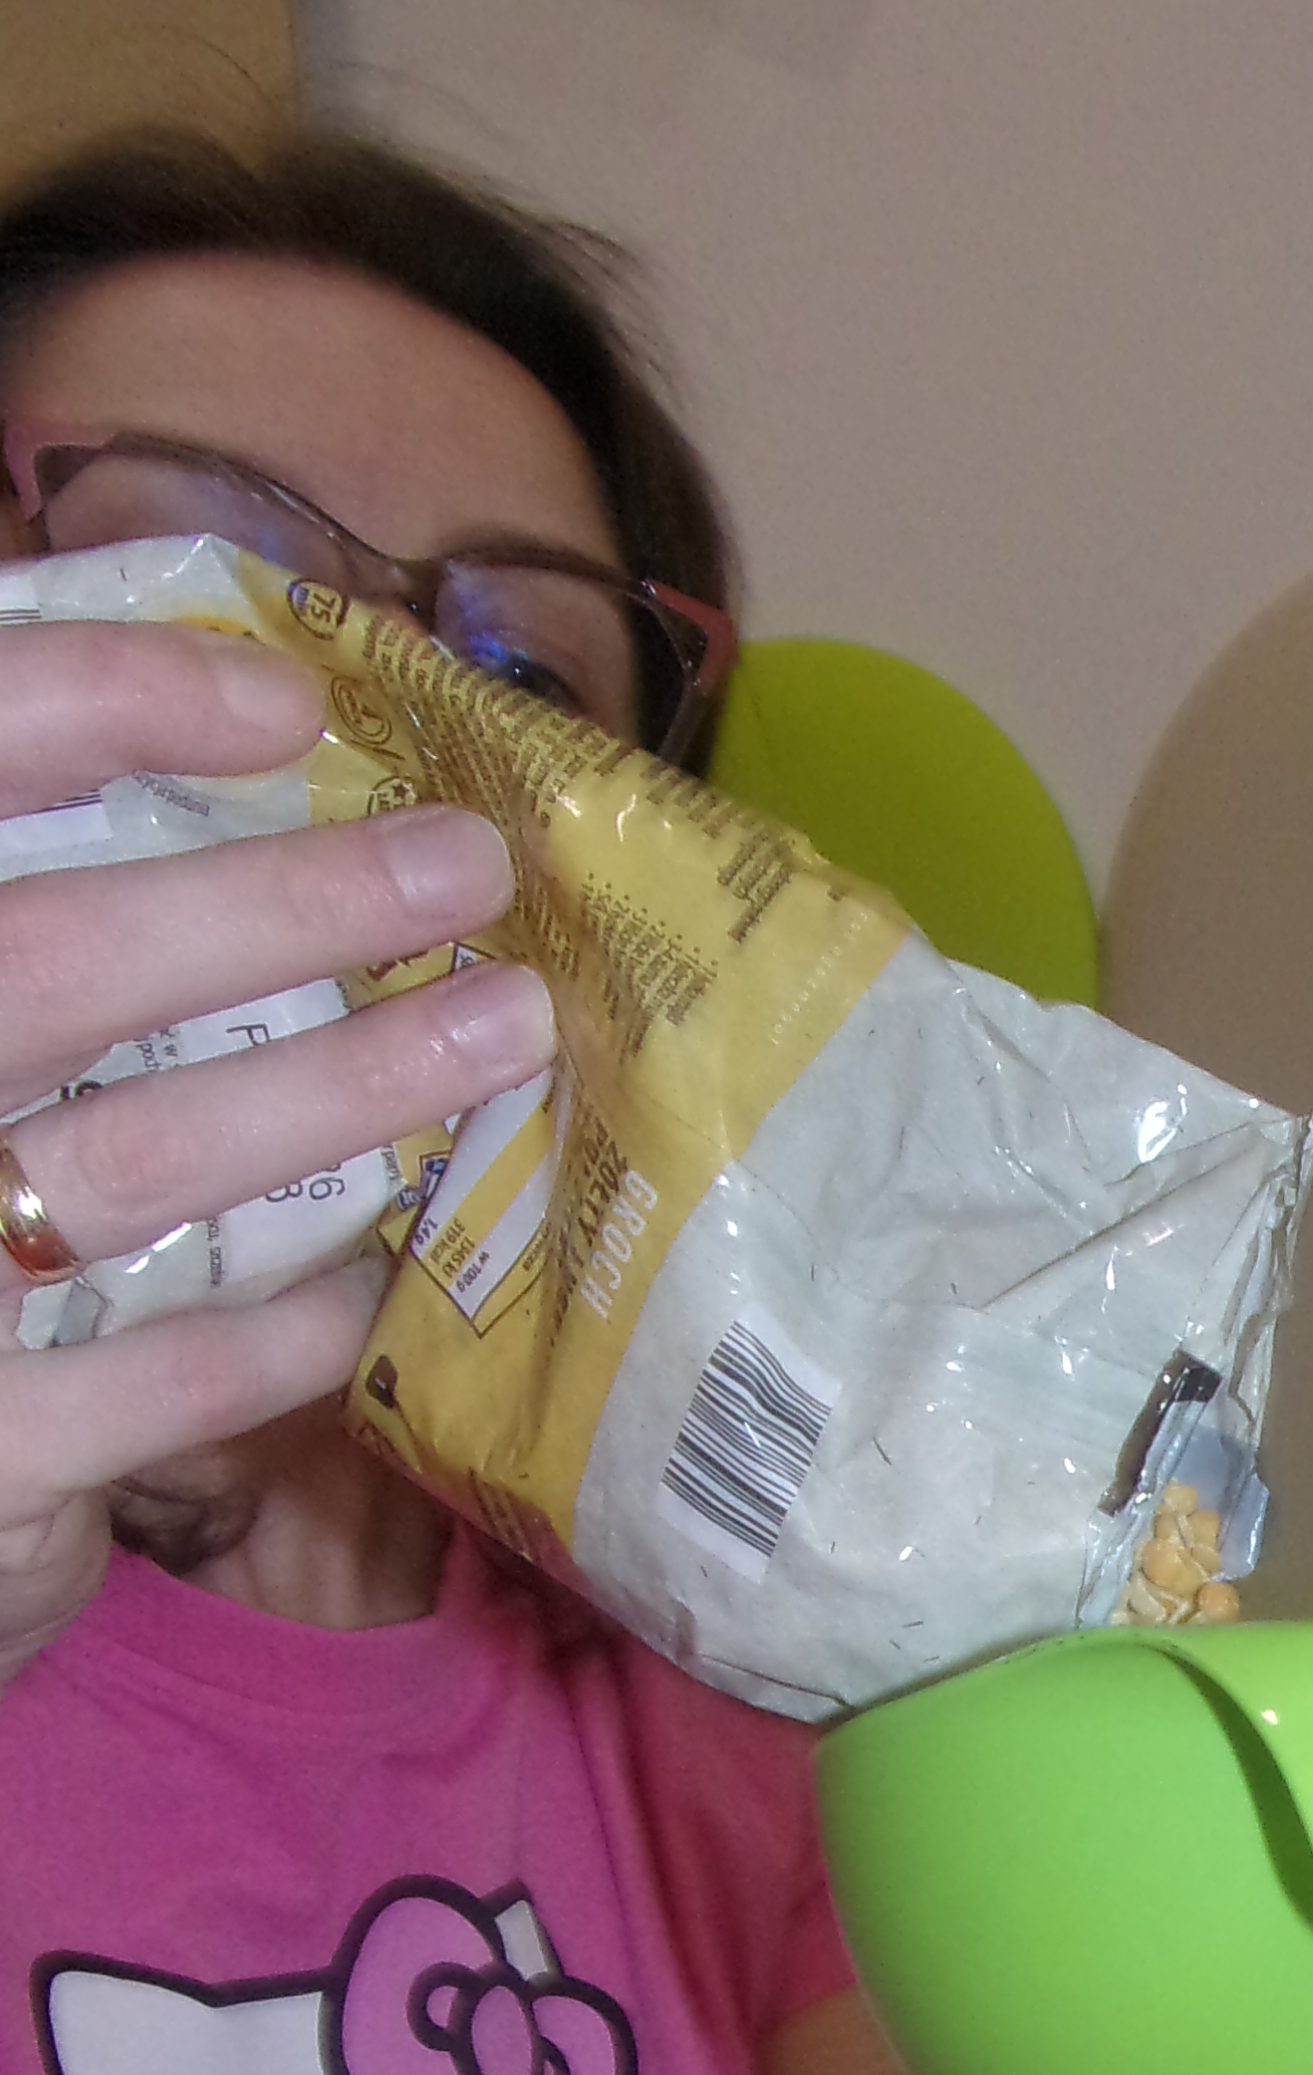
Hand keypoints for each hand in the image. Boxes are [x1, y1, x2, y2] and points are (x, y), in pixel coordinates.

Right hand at [0, 621, 553, 1679]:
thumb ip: (47, 889)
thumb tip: (232, 722)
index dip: (104, 702)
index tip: (286, 700)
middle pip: (57, 968)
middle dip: (283, 909)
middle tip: (466, 867)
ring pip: (134, 1160)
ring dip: (339, 1090)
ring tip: (502, 1029)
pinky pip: (169, 1374)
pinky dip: (297, 1322)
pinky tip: (395, 1265)